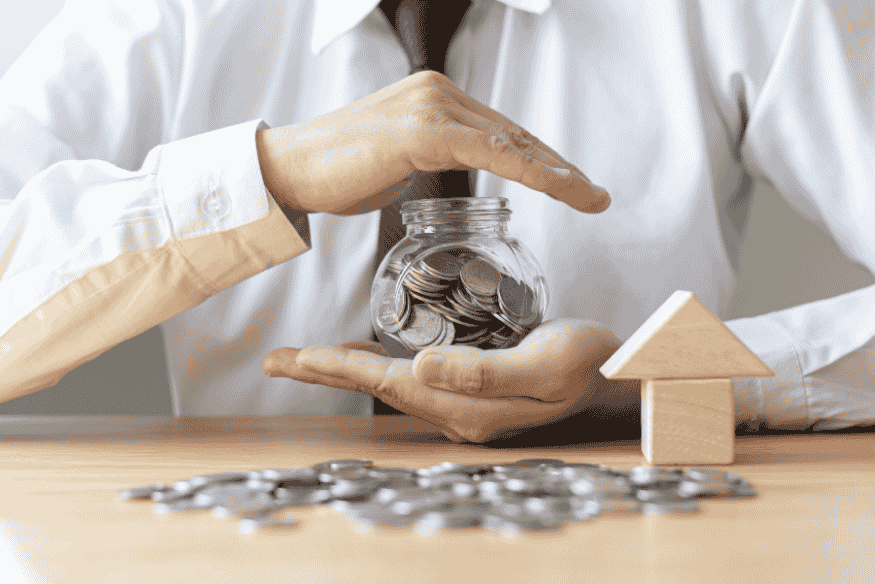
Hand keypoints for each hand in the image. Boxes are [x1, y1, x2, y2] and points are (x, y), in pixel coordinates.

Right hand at [256, 71, 609, 215]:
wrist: (290, 169)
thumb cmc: (338, 171)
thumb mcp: (399, 161)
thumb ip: (432, 157)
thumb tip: (453, 169)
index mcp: (435, 98)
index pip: (500, 130)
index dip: (540, 159)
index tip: (571, 185)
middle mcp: (439, 92)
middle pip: (514, 133)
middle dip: (558, 167)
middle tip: (594, 194)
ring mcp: (431, 107)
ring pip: (509, 142)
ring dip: (556, 173)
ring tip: (589, 197)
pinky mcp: (422, 131)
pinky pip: (488, 153)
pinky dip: (528, 171)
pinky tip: (558, 188)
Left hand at [262, 319, 638, 442]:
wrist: (616, 374)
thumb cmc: (586, 362)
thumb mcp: (543, 363)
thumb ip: (484, 371)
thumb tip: (421, 368)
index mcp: (468, 408)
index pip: (391, 383)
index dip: (342, 367)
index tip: (298, 356)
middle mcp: (458, 412)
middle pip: (379, 386)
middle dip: (326, 372)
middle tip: (276, 360)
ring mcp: (464, 404)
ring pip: (391, 383)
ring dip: (346, 368)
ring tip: (304, 358)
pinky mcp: (471, 389)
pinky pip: (411, 377)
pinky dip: (378, 364)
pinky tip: (366, 354)